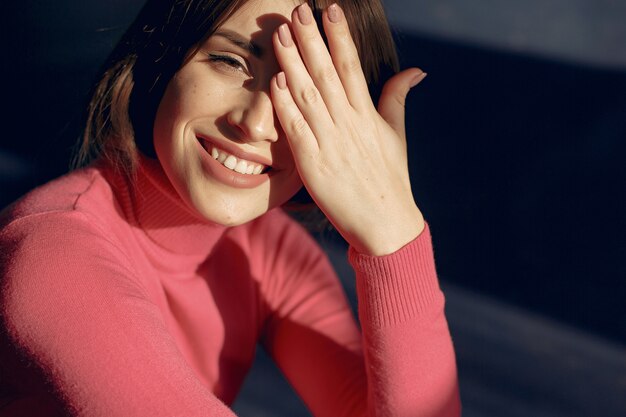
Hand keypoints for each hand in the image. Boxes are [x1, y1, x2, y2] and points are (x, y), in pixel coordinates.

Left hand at [271, 3, 425, 255]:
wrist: (385, 224)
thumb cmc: (391, 180)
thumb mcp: (397, 136)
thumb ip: (397, 99)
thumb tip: (416, 69)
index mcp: (368, 116)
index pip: (353, 67)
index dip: (341, 36)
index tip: (331, 10)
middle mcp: (349, 124)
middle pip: (327, 73)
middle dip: (312, 39)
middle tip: (299, 10)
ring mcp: (331, 144)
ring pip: (308, 95)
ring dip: (293, 63)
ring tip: (282, 34)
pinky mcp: (314, 165)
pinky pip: (297, 130)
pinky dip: (286, 105)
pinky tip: (275, 81)